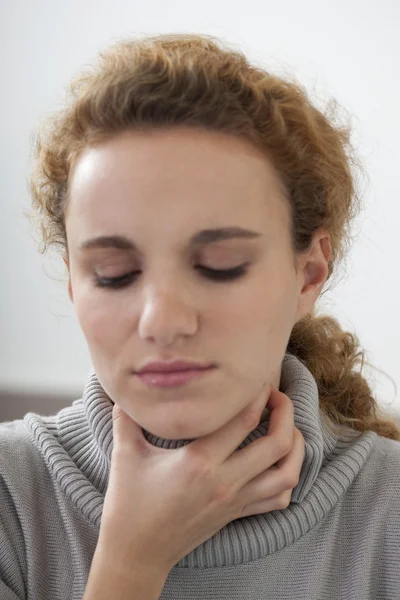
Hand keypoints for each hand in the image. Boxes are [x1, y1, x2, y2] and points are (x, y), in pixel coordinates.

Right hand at [98, 386, 304, 573]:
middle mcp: (224, 481)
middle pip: (276, 443)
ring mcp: (235, 500)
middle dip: (284, 412)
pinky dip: (287, 477)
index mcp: (198, 462)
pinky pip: (278, 498)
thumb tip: (123, 391)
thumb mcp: (126, 456)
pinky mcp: (237, 514)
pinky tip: (279, 461)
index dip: (257, 393)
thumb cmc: (129, 505)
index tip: (256, 377)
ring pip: (286, 473)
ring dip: (295, 446)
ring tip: (286, 426)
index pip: (243, 420)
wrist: (137, 553)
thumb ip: (126, 419)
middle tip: (275, 396)